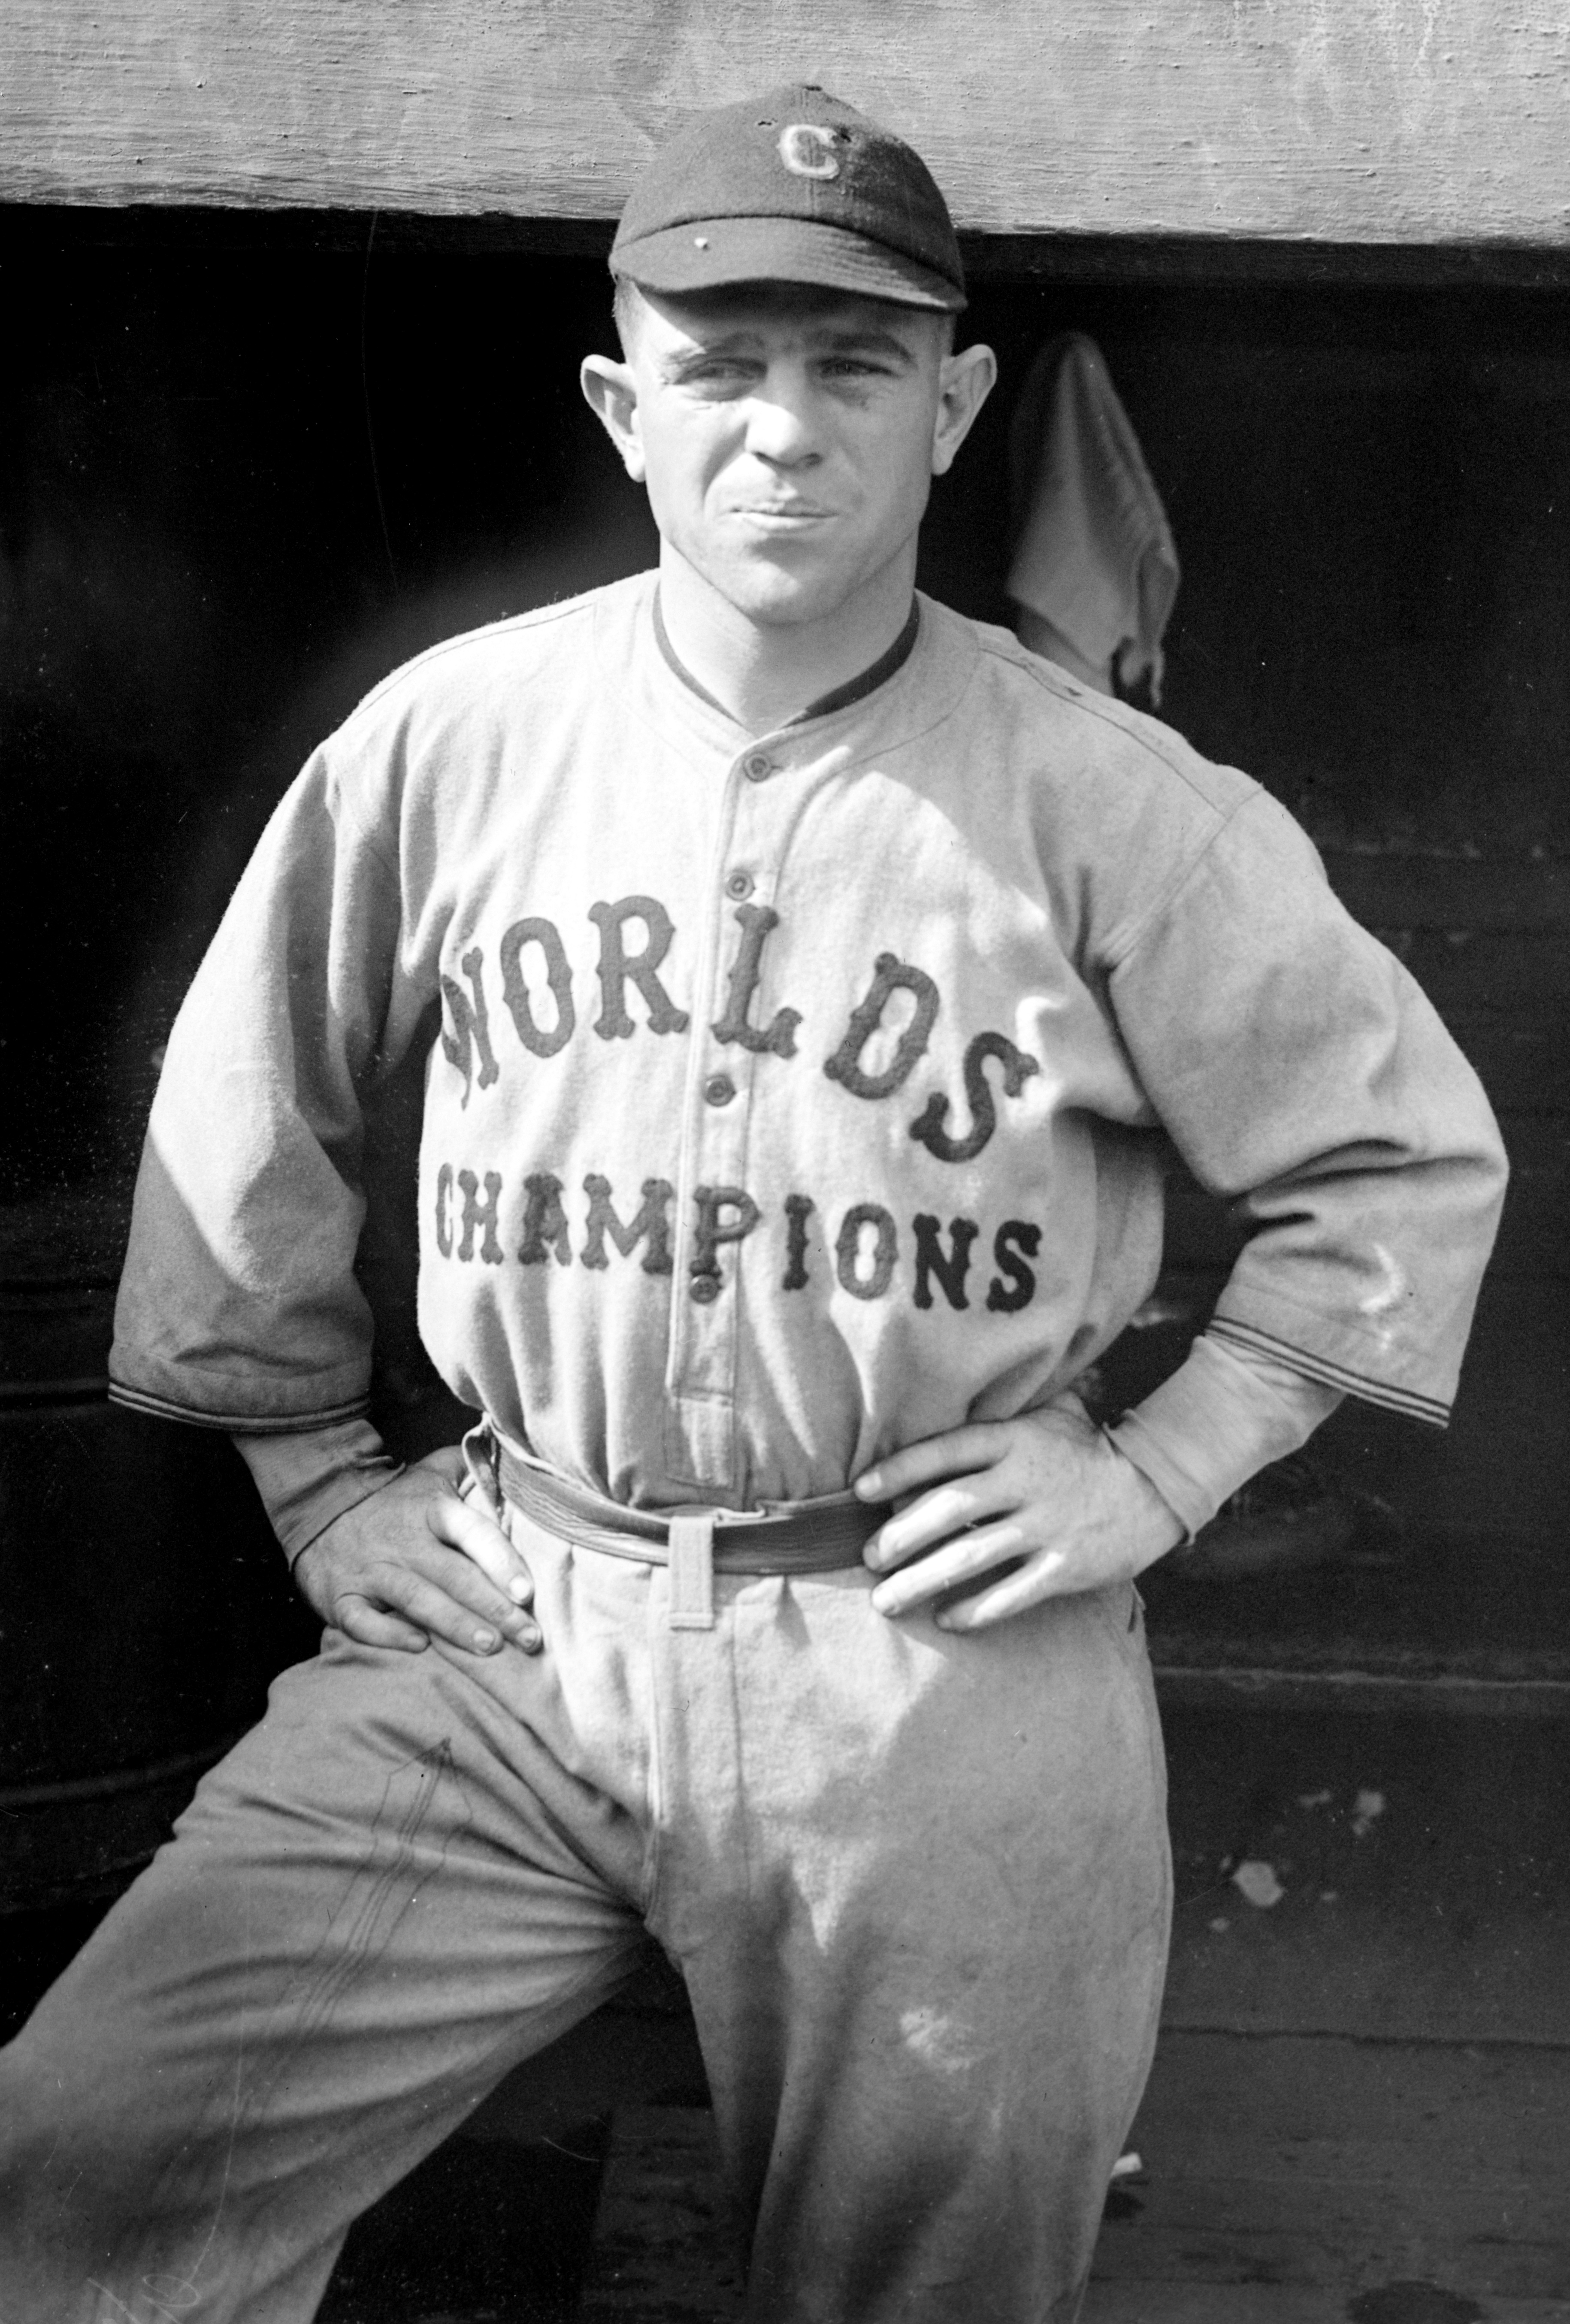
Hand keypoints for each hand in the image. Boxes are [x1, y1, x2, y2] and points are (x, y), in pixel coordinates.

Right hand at [293, 1446, 540, 1656]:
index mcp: (431, 1510)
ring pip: (416, 1600)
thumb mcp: (430, 1474)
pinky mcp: (341, 1598)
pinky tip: (420, 1647)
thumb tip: (513, 1464)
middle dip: (493, 1608)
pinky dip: (389, 1635)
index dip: (501, 1562)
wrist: (318, 1506)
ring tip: (489, 1647)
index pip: (472, 1533)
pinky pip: (364, 1622)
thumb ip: (470, 1469)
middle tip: (528, 1637)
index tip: (528, 1593)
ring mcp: (371, 1571)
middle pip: (454, 1575)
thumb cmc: (392, 1500)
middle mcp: (404, 1541)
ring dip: (454, 1625)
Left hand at [853, 1399, 1183, 1632]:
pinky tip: (946, 1619)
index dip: (898, 1470)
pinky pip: (1011, 1594)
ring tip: (885, 1599)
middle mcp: (1026, 1481)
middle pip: (946, 1510)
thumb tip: (945, 1402)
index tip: (861, 1492)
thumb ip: (1003, 1415)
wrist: (1156, 1487)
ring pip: (969, 1557)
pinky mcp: (1067, 1566)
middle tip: (867, 1557)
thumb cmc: (1088, 1451)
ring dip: (920, 1580)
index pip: (944, 1451)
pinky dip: (975, 1610)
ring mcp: (1047, 1526)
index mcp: (1015, 1440)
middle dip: (899, 1537)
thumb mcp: (1050, 1417)